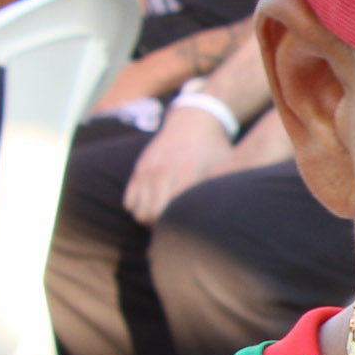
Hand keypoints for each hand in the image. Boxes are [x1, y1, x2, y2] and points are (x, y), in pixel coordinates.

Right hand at [124, 105, 234, 224]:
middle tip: (180, 228)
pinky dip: (139, 209)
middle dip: (162, 228)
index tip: (192, 233)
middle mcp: (162, 173)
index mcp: (186, 174)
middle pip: (150, 216)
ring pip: (137, 212)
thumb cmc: (215, 150)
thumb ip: (222, 193)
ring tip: (168, 218)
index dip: (180, 229)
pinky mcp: (138, 170)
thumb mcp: (225, 168)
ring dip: (150, 220)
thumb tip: (223, 222)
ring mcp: (147, 171)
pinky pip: (128, 202)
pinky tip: (157, 207)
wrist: (194, 122)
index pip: (172, 214)